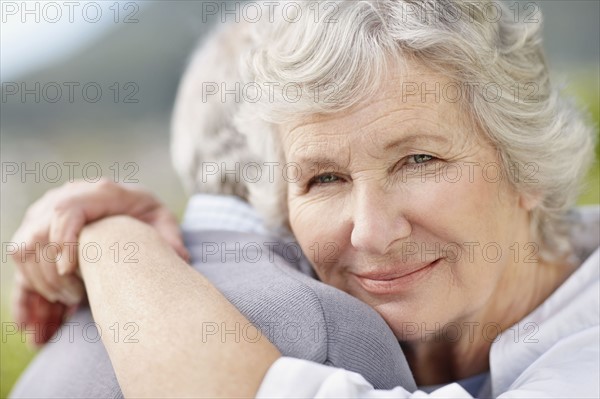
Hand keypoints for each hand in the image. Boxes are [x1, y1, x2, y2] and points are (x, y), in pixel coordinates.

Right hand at [10, 179, 188, 341]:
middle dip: (52, 273)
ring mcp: (45, 215)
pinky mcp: (35, 234)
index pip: (65, 211)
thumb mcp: (163, 220)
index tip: (71, 271)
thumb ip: (169, 237)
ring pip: (24, 252)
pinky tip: (31, 328)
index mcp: (98, 193)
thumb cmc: (146, 213)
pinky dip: (25, 296)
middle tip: (76, 299)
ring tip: (64, 313)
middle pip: (38, 235)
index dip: (63, 241)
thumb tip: (180, 256)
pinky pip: (22, 266)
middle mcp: (64, 198)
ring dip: (40, 287)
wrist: (128, 204)